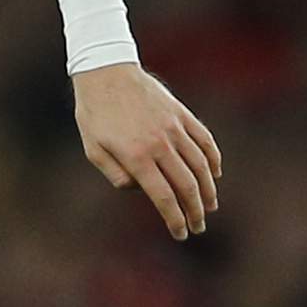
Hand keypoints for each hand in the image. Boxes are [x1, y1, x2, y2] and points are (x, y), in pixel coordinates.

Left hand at [73, 63, 221, 239]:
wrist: (106, 72)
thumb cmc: (94, 114)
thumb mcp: (92, 149)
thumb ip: (115, 174)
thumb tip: (138, 189)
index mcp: (136, 156)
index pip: (163, 196)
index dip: (174, 218)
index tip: (180, 233)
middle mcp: (160, 144)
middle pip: (187, 185)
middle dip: (195, 211)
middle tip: (198, 227)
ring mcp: (175, 128)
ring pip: (201, 165)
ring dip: (209, 190)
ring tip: (210, 206)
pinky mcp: (182, 114)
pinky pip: (205, 140)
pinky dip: (213, 159)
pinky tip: (214, 173)